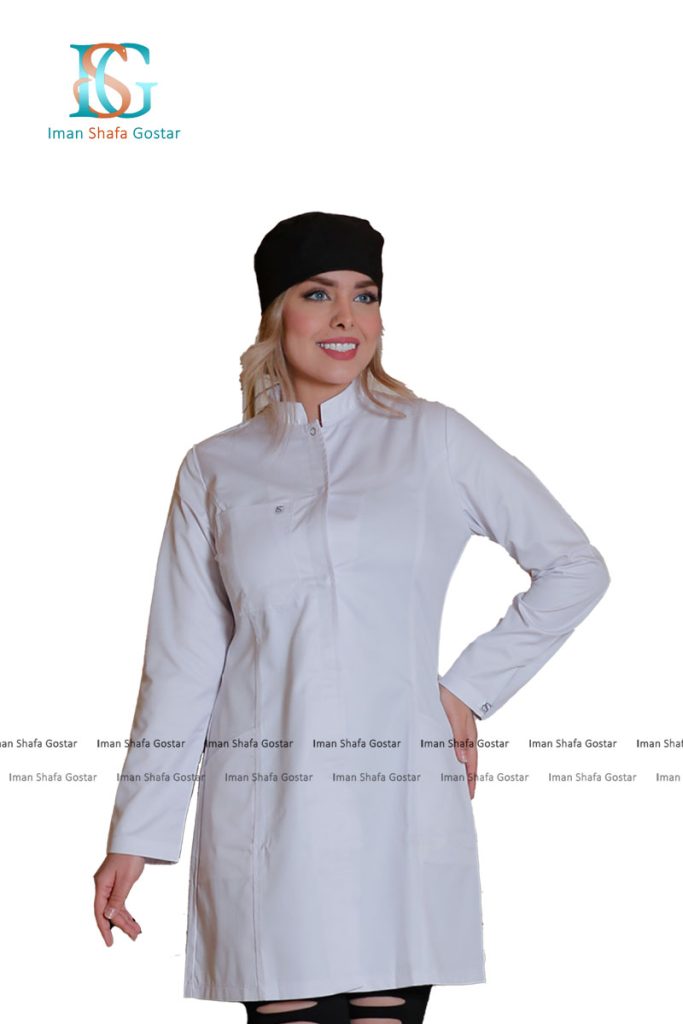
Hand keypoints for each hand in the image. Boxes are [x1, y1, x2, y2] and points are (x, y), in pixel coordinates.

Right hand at [93, 853, 144, 945]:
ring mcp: (109, 885)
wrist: (134, 840)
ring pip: (115, 908)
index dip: (104, 928)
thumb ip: (117, 899)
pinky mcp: (116, 884)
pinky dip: (125, 912)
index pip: (100, 912)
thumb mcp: (126, 879)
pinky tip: (132, 920)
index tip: (109, 942)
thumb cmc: (129, 856)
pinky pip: (119, 902)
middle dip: (120, 925)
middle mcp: (103, 886)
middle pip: (109, 912)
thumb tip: (108, 916)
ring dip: (125, 920)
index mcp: (101, 885)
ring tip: (136, 932)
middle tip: (134, 936)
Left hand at [438, 684, 477, 799]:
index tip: (470, 796)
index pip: (471, 764)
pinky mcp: (457, 727)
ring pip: (464, 755)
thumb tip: (463, 760)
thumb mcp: (455, 718)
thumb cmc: (453, 698)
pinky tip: (451, 761)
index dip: (470, 780)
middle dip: (468, 779)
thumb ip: (459, 738)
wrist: (455, 682)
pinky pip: (458, 747)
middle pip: (470, 763)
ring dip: (462, 769)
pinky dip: (457, 758)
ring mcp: (463, 732)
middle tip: (466, 796)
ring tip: (458, 783)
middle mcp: (468, 737)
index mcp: (469, 737)